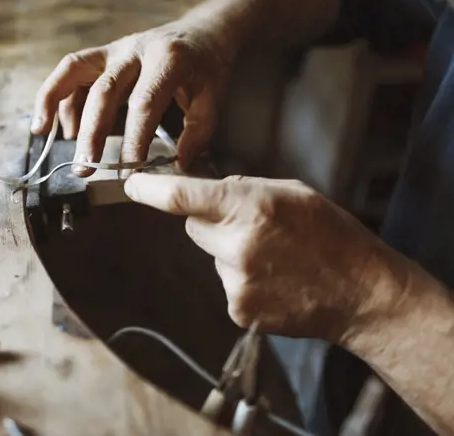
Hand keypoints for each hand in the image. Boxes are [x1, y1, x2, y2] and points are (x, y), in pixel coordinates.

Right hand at [30, 19, 233, 175]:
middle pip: (104, 91)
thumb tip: (178, 164)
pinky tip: (56, 126)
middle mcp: (135, 50)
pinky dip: (57, 96)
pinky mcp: (102, 54)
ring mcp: (114, 49)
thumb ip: (199, 130)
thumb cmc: (207, 67)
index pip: (143, 104)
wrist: (202, 31)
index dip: (134, 140)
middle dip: (91, 133)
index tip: (129, 171)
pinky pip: (71, 71)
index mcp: (167, 60)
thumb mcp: (214, 96)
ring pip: (75, 71)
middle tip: (84, 167)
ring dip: (55, 103)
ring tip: (43, 135)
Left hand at [123, 173, 405, 342]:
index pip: (182, 198)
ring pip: (212, 256)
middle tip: (249, 225)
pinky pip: (225, 282)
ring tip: (274, 257)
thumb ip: (244, 188)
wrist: (362, 295)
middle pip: (193, 227)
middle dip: (210, 221)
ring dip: (230, 252)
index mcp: (249, 209)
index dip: (150, 190)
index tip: (132, 184)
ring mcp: (235, 283)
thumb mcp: (291, 192)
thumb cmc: (333, 236)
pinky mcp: (238, 310)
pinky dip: (242, 278)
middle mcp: (236, 247)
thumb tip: (207, 189)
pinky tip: (274, 278)